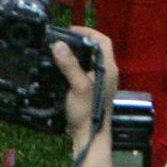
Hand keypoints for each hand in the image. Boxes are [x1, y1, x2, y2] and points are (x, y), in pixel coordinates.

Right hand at [55, 25, 117, 162]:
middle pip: (95, 49)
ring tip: (59, 51)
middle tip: (62, 40)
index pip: (103, 41)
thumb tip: (58, 45)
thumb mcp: (77, 86)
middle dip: (79, 42)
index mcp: (108, 68)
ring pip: (88, 60)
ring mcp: (99, 81)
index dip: (88, 32)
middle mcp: (106, 72)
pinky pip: (84, 70)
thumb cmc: (87, 112)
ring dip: (75, 54)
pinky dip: (73, 65)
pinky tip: (61, 68)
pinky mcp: (92, 89)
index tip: (71, 30)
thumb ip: (69, 65)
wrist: (88, 136)